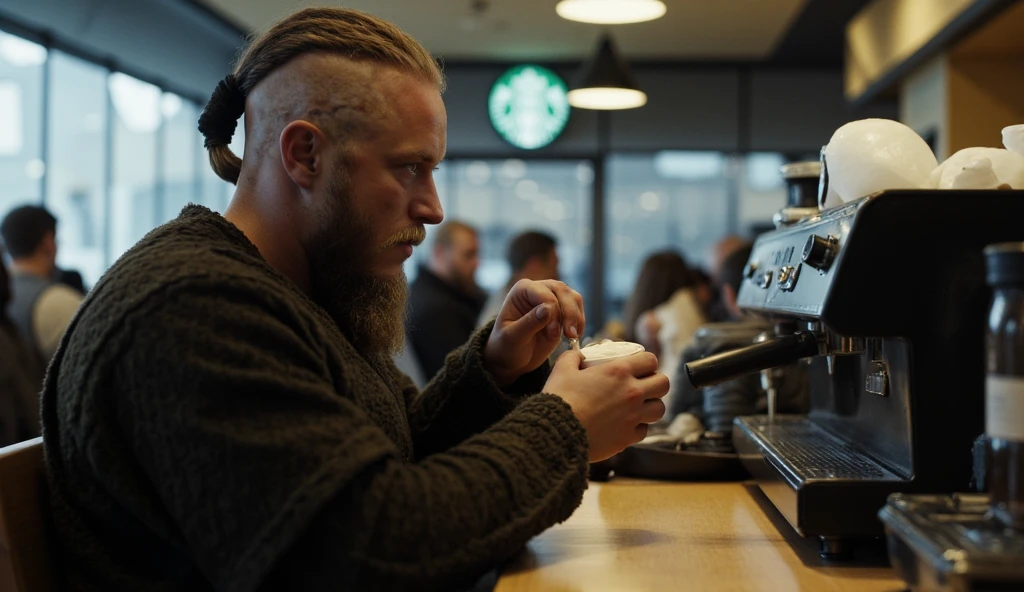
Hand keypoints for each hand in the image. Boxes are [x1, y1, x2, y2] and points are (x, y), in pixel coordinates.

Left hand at [483, 279, 584, 385]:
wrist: (513, 357)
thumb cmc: (507, 346)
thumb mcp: (512, 338)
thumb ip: (529, 323)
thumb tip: (548, 308)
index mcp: (522, 289)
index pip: (545, 293)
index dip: (553, 312)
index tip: (553, 333)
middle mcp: (538, 289)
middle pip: (563, 291)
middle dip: (569, 313)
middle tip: (570, 335)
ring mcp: (552, 297)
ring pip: (574, 298)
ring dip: (576, 317)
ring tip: (573, 337)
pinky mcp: (562, 310)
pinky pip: (578, 309)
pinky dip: (579, 322)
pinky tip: (574, 337)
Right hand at [543, 350, 668, 461]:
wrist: (556, 432)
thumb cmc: (560, 399)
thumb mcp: (562, 369)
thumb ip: (573, 357)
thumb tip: (577, 355)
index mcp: (619, 371)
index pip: (650, 360)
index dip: (647, 362)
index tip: (640, 367)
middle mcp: (631, 393)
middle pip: (663, 384)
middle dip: (656, 383)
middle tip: (644, 386)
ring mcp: (633, 417)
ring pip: (660, 409)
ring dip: (651, 406)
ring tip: (639, 406)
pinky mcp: (628, 438)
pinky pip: (644, 431)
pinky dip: (637, 427)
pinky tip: (625, 424)